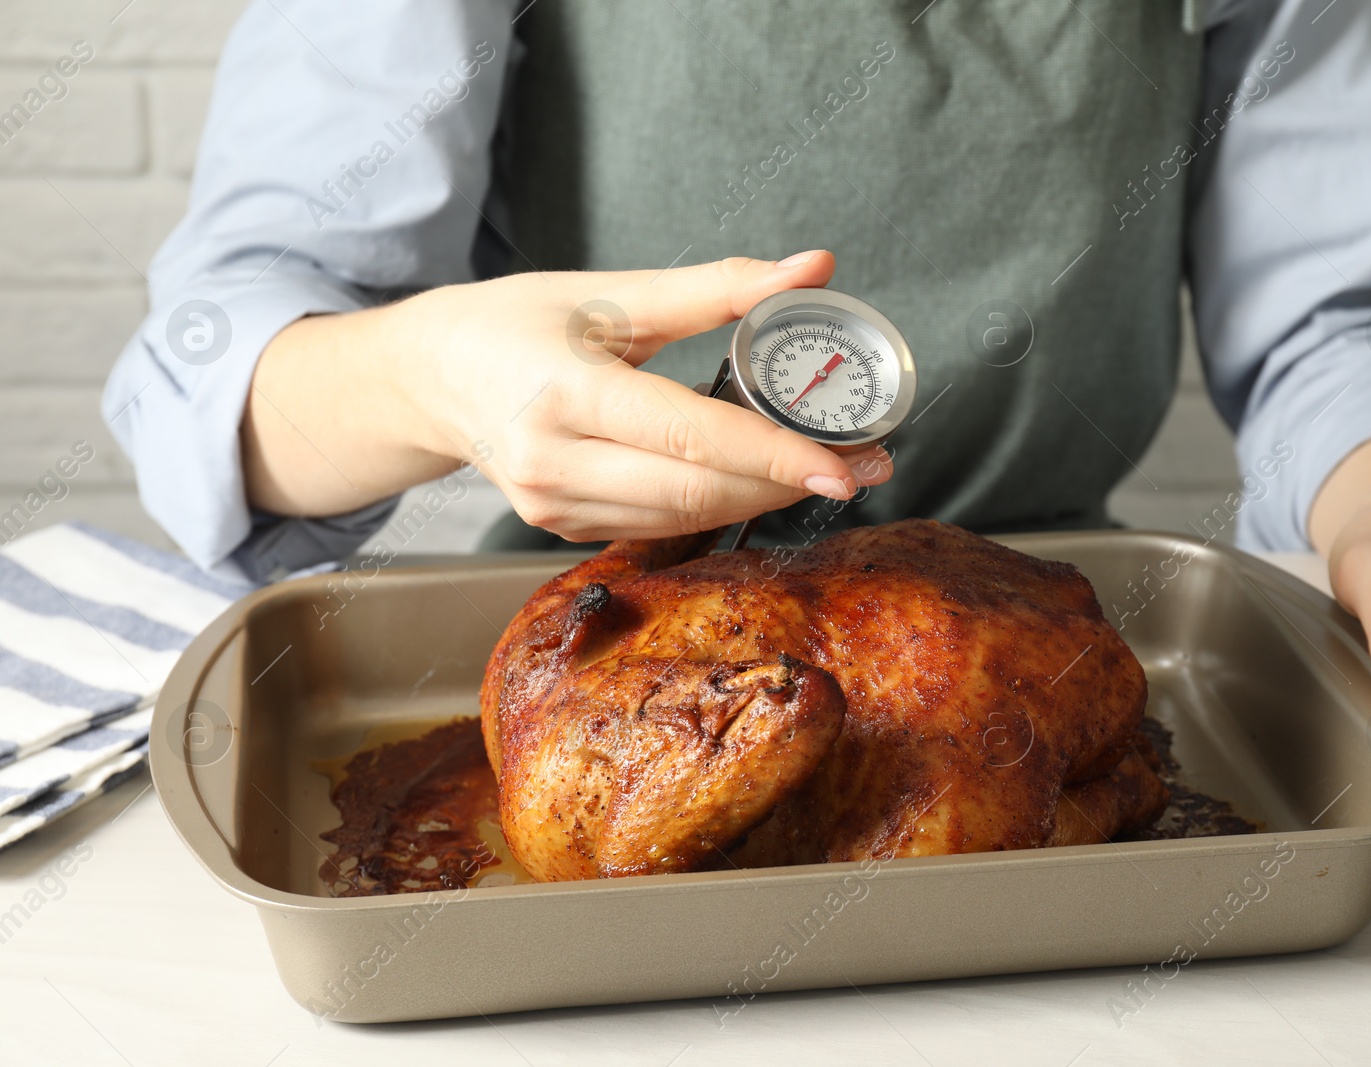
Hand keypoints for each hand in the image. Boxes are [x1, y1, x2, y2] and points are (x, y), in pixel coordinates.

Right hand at [245, 251, 892, 540]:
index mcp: (565, 392)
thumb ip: (716, 289)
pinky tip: (757, 483)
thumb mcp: (610, 293)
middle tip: (862, 463)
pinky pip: (655, 525)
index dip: (773, 454)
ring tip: (824, 470)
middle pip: (696, 489)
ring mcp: (551, 506)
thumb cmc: (513, 324)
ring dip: (760, 499)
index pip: (689, 436)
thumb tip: (812, 267)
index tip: (843, 462)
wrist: (429, 378)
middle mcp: (552, 461)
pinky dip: (715, 506)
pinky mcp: (558, 527)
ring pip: (682, 517)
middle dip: (786, 482)